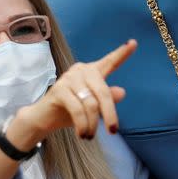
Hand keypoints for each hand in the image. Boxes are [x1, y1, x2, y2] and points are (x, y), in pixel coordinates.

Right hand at [16, 40, 136, 141]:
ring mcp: (69, 78)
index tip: (134, 43)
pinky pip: (78, 110)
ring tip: (89, 136)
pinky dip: (83, 125)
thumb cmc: (70, 111)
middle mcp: (81, 70)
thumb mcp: (93, 107)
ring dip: (92, 124)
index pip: (110, 61)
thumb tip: (122, 92)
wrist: (44, 118)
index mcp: (92, 71)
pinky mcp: (59, 90)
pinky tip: (82, 134)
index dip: (122, 53)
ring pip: (91, 104)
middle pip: (103, 92)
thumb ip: (107, 99)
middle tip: (112, 130)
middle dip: (110, 114)